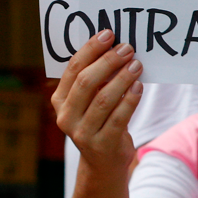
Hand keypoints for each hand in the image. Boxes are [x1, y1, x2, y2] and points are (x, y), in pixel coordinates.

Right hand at [49, 29, 143, 175]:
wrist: (103, 163)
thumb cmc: (99, 122)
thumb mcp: (89, 102)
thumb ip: (95, 79)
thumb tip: (113, 47)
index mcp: (59, 101)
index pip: (72, 69)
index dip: (90, 50)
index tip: (108, 34)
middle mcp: (65, 117)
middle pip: (86, 82)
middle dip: (108, 62)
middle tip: (127, 48)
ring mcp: (82, 133)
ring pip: (103, 99)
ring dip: (122, 78)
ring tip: (136, 65)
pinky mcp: (102, 145)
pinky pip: (119, 118)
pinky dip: (130, 100)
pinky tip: (139, 87)